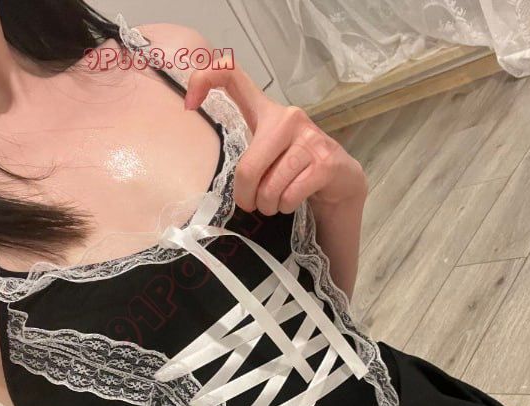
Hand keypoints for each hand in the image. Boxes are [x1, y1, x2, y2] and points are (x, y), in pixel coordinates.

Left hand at [183, 60, 366, 215]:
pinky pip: (290, 195)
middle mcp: (289, 117)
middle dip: (246, 196)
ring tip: (275, 204)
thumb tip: (214, 175)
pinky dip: (286, 207)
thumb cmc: (296, 170)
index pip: (232, 75)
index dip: (205, 79)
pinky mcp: (325, 162)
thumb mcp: (268, 154)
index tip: (189, 103)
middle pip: (248, 167)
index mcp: (267, 112)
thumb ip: (246, 154)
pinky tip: (292, 202)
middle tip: (252, 204)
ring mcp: (310, 138)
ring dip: (269, 205)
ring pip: (270, 187)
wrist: (340, 182)